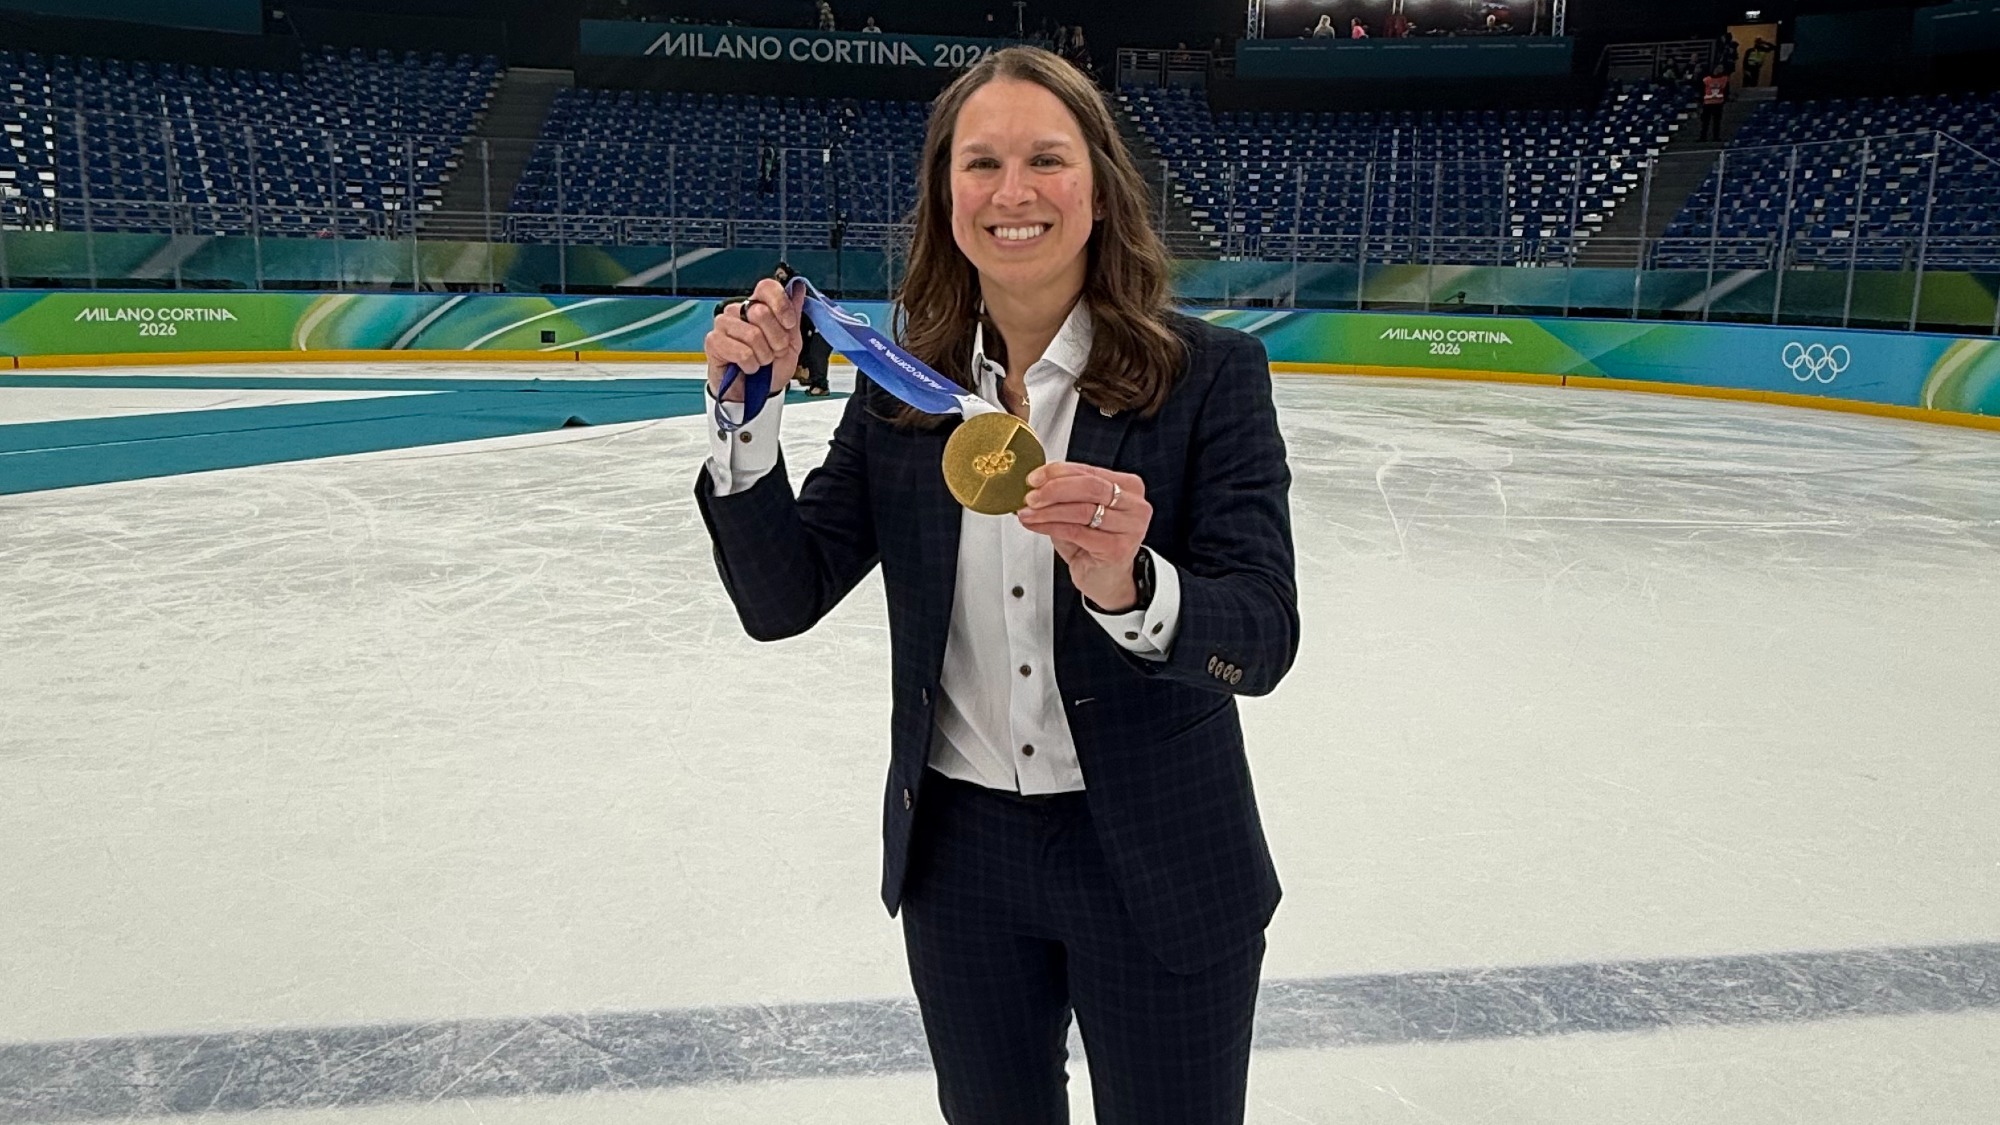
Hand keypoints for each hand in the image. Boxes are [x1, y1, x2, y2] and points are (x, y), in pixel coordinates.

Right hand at [705, 277, 805, 400]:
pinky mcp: (713, 342)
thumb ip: (794, 315)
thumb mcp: (791, 342)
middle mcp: (738, 311)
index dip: (781, 305)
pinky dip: (751, 365)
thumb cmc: (771, 367)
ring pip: (752, 335)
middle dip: (776, 339)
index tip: (789, 325)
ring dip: (764, 355)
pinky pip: (741, 352)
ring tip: (761, 361)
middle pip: (761, 313)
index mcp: (757, 305)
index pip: (767, 287)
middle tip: (774, 351)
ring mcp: (723, 325)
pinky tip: (749, 367)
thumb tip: (798, 288)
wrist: (757, 393)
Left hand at [1017, 462, 1150, 610]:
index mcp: (1128, 487)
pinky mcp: (1117, 549)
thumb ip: (1065, 494)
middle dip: (1054, 489)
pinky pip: (1076, 531)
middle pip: (1089, 486)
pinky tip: (1036, 525)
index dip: (1057, 472)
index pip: (1089, 471)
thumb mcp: (1079, 512)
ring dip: (1048, 511)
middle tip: (1031, 497)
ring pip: (1081, 510)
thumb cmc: (1094, 545)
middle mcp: (1134, 505)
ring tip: (1028, 513)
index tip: (1034, 478)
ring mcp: (1130, 528)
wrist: (1107, 581)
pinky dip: (1051, 527)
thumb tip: (1035, 485)